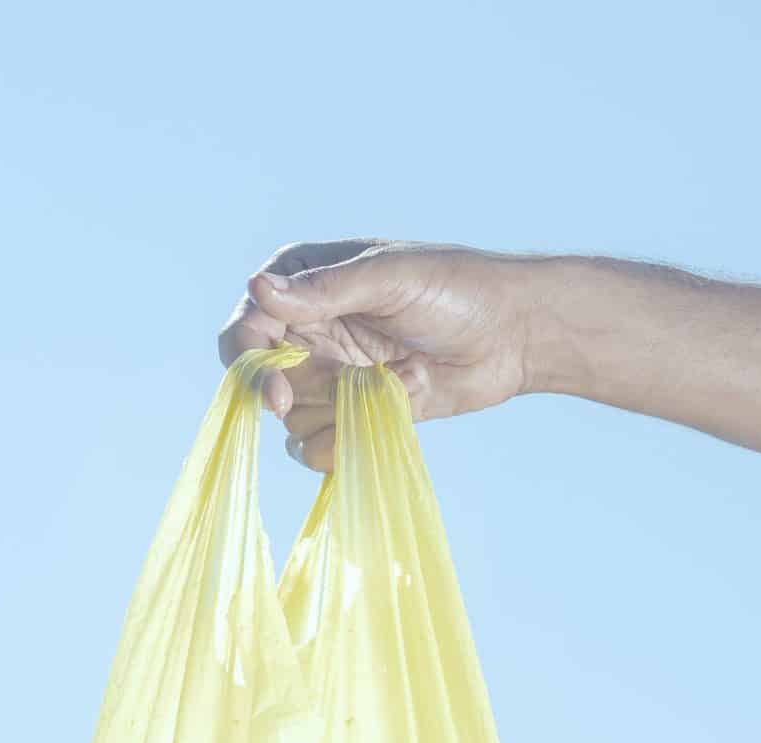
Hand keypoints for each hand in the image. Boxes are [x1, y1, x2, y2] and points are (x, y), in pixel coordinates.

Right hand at [217, 239, 539, 470]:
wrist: (513, 335)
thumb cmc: (458, 289)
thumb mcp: (390, 278)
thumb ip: (325, 290)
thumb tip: (257, 288)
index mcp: (306, 284)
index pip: (248, 327)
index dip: (248, 362)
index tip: (273, 392)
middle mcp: (310, 330)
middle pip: (258, 380)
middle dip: (276, 396)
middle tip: (291, 405)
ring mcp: (332, 376)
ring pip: (291, 420)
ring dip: (326, 416)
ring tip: (380, 385)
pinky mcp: (356, 414)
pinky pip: (321, 446)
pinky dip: (345, 443)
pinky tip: (389, 409)